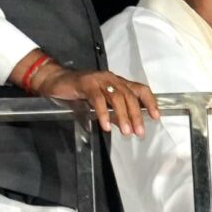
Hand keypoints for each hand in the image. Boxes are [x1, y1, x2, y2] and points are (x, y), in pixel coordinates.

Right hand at [18, 57, 160, 134]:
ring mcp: (99, 80)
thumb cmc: (79, 92)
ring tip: (126, 132)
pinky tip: (105, 126)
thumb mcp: (100, 102)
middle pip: (130, 96)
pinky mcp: (86, 84)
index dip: (149, 102)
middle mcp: (112, 78)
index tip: (155, 117)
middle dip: (136, 115)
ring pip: (116, 97)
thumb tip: (126, 125)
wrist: (56, 81)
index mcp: (118, 82)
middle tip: (139, 132)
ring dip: (122, 116)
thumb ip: (113, 111)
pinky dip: (103, 113)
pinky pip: (98, 99)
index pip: (140, 89)